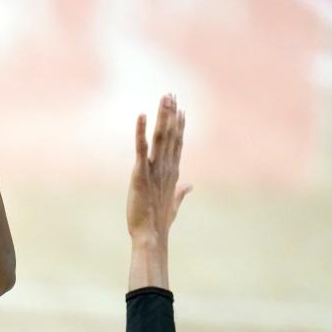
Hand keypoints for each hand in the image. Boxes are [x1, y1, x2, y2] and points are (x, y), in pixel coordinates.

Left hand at [127, 94, 191, 244]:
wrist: (151, 237)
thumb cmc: (159, 223)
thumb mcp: (173, 204)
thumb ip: (181, 192)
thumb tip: (190, 186)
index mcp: (172, 174)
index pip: (178, 144)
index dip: (179, 126)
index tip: (181, 109)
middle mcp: (166, 168)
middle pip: (171, 135)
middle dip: (171, 114)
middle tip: (171, 94)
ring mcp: (155, 170)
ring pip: (160, 138)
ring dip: (162, 116)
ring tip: (164, 98)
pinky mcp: (140, 174)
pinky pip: (141, 149)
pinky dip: (141, 131)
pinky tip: (142, 115)